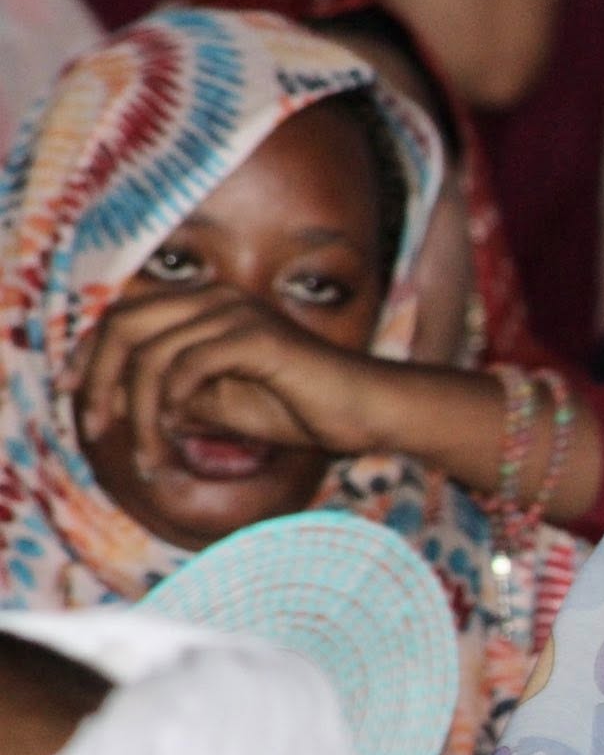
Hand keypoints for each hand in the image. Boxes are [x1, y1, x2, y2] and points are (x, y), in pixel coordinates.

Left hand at [67, 285, 380, 477]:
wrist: (372, 411)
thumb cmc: (311, 411)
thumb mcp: (229, 406)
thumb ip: (184, 398)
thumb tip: (138, 408)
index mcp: (208, 307)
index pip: (125, 318)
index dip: (90, 357)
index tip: (80, 402)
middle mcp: (216, 299)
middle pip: (123, 325)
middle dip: (99, 379)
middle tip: (95, 429)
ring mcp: (236, 314)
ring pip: (151, 354)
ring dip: (139, 411)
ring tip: (150, 456)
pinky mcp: (255, 338)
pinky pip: (186, 365)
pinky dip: (170, 403)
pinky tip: (175, 433)